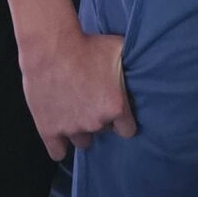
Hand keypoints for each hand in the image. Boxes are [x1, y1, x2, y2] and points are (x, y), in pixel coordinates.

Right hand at [16, 28, 136, 161]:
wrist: (51, 47)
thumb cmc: (87, 45)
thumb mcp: (120, 51)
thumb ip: (132, 66)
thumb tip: (149, 62)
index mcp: (116, 107)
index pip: (128, 130)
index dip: (123, 121)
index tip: (117, 113)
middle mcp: (96, 122)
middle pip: (103, 132)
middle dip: (99, 120)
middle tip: (91, 103)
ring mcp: (71, 128)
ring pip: (82, 141)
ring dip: (80, 130)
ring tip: (75, 113)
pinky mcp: (49, 129)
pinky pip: (57, 152)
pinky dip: (58, 146)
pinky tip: (59, 138)